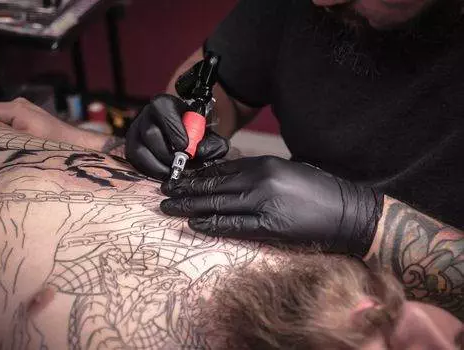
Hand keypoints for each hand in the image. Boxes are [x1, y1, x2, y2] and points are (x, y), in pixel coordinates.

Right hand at [0, 98, 75, 141]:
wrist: (74, 143)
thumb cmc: (52, 143)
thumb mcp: (22, 141)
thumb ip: (0, 133)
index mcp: (16, 107)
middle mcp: (19, 103)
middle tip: (7, 145)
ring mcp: (25, 107)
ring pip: (0, 119)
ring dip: (4, 132)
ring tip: (18, 144)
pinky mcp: (29, 114)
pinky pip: (10, 120)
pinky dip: (12, 130)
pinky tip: (24, 140)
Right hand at [125, 94, 228, 179]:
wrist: (180, 132)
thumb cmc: (191, 130)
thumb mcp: (205, 132)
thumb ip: (211, 141)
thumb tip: (205, 151)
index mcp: (164, 104)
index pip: (164, 112)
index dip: (175, 131)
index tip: (186, 147)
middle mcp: (146, 115)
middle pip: (150, 134)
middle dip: (167, 153)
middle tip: (180, 164)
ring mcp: (135, 131)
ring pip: (139, 150)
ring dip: (157, 166)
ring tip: (171, 171)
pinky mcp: (130, 147)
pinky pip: (134, 161)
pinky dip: (149, 170)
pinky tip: (162, 172)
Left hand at [160, 156, 382, 255]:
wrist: (346, 211)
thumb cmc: (316, 189)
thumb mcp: (285, 170)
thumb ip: (257, 173)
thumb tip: (228, 178)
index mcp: (264, 164)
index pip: (220, 170)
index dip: (196, 176)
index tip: (178, 179)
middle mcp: (260, 180)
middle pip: (213, 186)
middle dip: (184, 190)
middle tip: (163, 193)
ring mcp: (263, 203)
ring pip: (217, 204)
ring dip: (189, 207)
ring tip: (168, 208)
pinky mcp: (270, 226)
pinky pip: (233, 225)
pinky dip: (212, 224)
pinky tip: (194, 224)